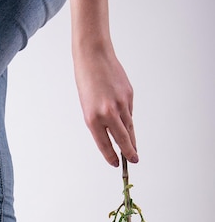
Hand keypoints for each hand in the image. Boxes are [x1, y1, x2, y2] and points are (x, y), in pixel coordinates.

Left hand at [74, 46, 137, 166]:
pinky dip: (128, 119)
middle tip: (133, 161)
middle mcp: (108, 113)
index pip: (105, 144)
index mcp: (93, 118)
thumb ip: (101, 122)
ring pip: (129, 127)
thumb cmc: (87, 82)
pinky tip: (125, 120)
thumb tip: (116, 134)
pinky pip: (129, 112)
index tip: (116, 164)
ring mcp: (120, 104)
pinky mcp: (129, 95)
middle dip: (129, 152)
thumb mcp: (87, 107)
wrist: (93, 57)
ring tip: (134, 150)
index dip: (111, 156)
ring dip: (132, 140)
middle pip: (123, 139)